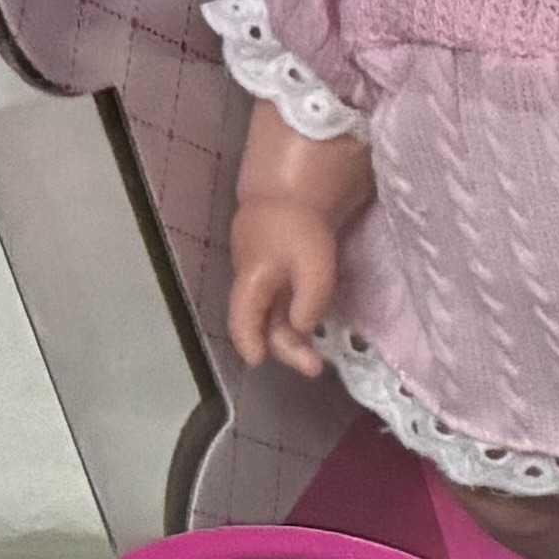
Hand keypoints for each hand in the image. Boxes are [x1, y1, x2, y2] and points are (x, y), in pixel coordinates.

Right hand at [227, 201, 345, 377]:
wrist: (292, 190)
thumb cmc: (301, 227)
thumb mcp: (314, 267)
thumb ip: (310, 301)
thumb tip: (304, 329)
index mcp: (252, 281)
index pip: (243, 321)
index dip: (249, 343)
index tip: (258, 362)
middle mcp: (251, 282)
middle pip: (261, 324)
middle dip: (284, 348)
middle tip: (315, 368)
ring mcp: (261, 275)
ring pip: (271, 315)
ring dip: (290, 336)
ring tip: (313, 356)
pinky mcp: (275, 269)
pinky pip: (280, 303)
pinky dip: (292, 319)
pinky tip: (309, 328)